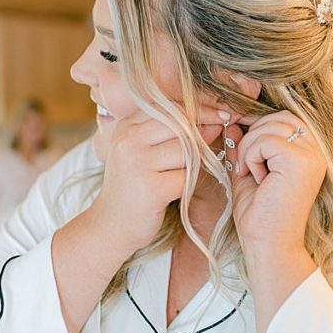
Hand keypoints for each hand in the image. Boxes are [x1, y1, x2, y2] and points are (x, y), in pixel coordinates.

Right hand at [89, 107, 226, 255]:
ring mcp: (137, 164)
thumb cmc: (135, 186)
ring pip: (188, 150)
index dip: (200, 111)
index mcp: (127, 127)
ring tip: (182, 173)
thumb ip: (172, 133)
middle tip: (221, 135)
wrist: (110, 225)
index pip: (170, 108)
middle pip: (182, 125)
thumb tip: (216, 119)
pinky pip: (187, 177)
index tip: (222, 115)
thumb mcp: (145, 152)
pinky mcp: (151, 188)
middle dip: (206, 130)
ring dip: (196, 161)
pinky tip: (176, 190)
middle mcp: (129, 140)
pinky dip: (189, 183)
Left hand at [224, 110, 325, 265]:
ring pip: (269, 127)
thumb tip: (232, 124)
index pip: (286, 119)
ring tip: (249, 174)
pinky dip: (251, 157)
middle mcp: (317, 152)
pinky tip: (256, 179)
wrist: (269, 244)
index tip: (242, 147)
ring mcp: (311, 156)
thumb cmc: (261, 216)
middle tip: (243, 164)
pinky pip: (266, 141)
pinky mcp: (299, 161)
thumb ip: (244, 147)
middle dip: (253, 135)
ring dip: (249, 148)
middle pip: (279, 118)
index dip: (260, 126)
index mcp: (311, 153)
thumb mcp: (249, 172)